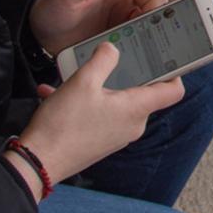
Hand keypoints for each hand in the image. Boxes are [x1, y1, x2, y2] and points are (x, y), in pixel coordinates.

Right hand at [12, 44, 186, 192]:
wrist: (37, 164)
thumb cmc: (63, 125)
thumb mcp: (83, 82)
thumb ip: (103, 59)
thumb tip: (113, 48)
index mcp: (136, 110)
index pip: (173, 91)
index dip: (174, 71)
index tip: (165, 55)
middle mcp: (131, 125)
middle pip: (142, 92)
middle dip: (127, 72)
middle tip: (114, 54)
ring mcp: (115, 135)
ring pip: (114, 101)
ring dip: (97, 86)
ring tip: (74, 74)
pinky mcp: (99, 141)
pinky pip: (97, 114)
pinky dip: (82, 102)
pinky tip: (55, 93)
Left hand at [28, 0, 206, 54]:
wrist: (41, 35)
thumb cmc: (54, 5)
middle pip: (160, 0)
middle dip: (168, 11)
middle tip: (164, 26)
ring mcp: (127, 17)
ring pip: (156, 21)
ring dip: (163, 30)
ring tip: (165, 45)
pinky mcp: (124, 36)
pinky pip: (146, 38)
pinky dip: (153, 45)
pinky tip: (155, 57)